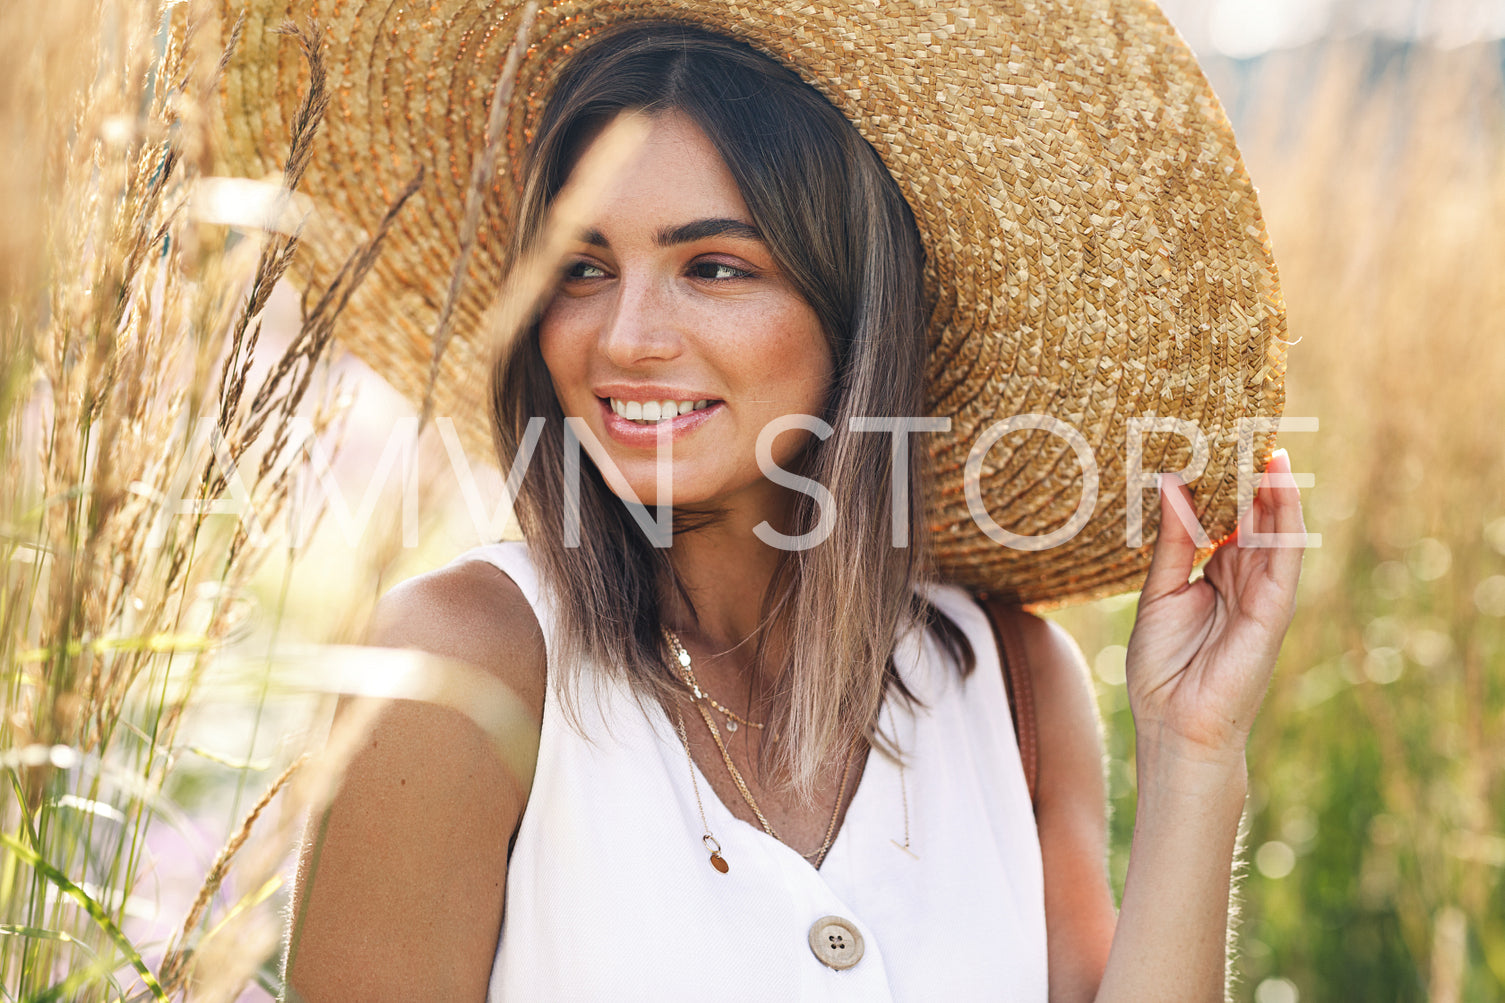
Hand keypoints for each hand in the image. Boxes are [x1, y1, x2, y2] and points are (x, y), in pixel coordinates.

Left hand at [1125, 449, 1305, 761]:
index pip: (1225, 517)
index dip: (1222, 480)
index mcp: (1214, 573)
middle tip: (1242, 425)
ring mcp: (1262, 592)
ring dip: (1272, 485)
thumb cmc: (1162, 669)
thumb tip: (1173, 483)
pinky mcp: (1274, 608)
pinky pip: (1284, 554)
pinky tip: (1279, 483)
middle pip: (1252, 516)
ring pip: (1274, 527)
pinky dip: (1284, 517)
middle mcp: (1242, 578)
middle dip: (1250, 474)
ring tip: (1265, 439)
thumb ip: (1172, 541)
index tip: (1213, 438)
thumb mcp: (1158, 593)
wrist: (1175, 727)